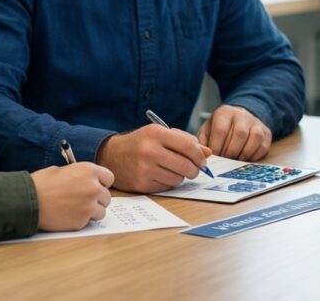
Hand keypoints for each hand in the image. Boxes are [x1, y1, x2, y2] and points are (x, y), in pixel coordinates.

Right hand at [31, 162, 113, 230]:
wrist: (28, 201)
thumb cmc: (41, 184)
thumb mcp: (62, 170)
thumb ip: (79, 175)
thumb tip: (86, 180)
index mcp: (89, 171)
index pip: (109, 178)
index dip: (101, 183)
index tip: (95, 186)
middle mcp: (93, 187)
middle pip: (107, 196)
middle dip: (97, 199)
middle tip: (83, 200)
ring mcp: (89, 205)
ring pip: (101, 211)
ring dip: (92, 211)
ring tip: (75, 209)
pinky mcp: (82, 220)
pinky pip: (89, 221)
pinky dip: (81, 220)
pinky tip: (68, 215)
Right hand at [97, 124, 211, 192]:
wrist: (112, 155)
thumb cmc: (141, 143)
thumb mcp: (160, 134)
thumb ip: (185, 141)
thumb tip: (207, 153)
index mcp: (156, 133)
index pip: (188, 146)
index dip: (200, 155)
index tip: (203, 160)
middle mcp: (150, 151)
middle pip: (186, 165)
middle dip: (194, 170)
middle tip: (193, 169)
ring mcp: (145, 169)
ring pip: (178, 179)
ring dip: (180, 177)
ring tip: (173, 170)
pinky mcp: (141, 184)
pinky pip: (166, 187)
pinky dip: (168, 183)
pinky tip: (161, 175)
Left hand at [198, 105, 271, 160]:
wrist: (240, 117)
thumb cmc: (221, 127)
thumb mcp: (208, 129)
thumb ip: (203, 141)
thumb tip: (204, 154)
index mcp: (225, 112)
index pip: (221, 130)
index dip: (217, 147)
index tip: (215, 157)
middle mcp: (242, 115)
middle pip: (239, 134)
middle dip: (231, 152)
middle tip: (225, 161)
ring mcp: (256, 123)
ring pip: (255, 138)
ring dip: (244, 153)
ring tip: (236, 160)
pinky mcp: (266, 132)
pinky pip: (264, 146)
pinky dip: (255, 156)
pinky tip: (246, 159)